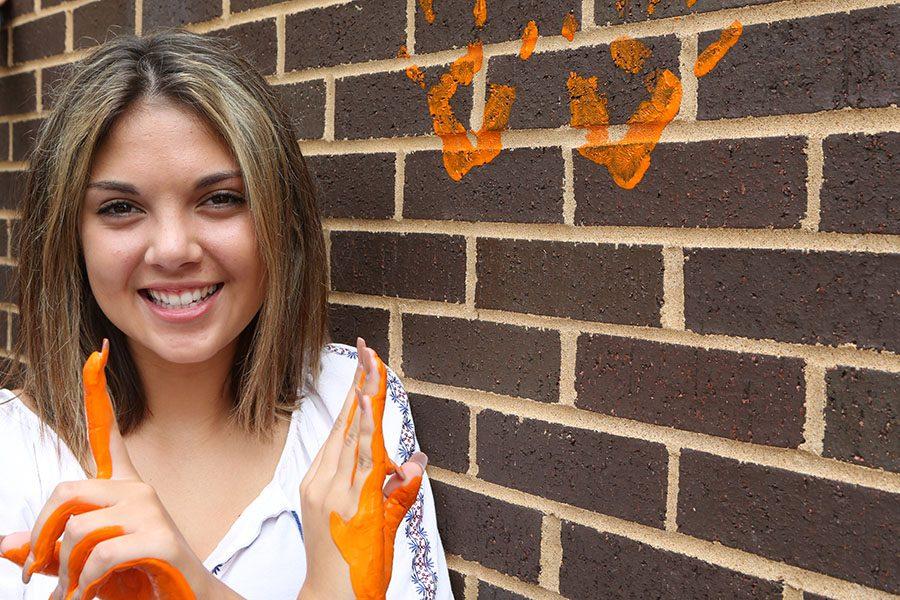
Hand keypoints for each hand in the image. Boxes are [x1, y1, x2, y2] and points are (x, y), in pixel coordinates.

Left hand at [0, 340, 211, 599]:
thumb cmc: (135, 578)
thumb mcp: (83, 562)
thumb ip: (48, 548)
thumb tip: (3, 542)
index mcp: (122, 487)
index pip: (106, 432)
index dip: (98, 392)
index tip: (97, 352)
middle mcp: (138, 489)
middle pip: (65, 492)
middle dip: (40, 538)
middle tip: (35, 574)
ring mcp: (151, 510)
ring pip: (76, 531)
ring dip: (67, 572)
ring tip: (80, 590)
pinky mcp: (160, 538)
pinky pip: (99, 554)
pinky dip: (86, 583)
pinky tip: (95, 591)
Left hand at [298, 338, 426, 599]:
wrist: (330, 597)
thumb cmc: (365, 571)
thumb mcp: (391, 530)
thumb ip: (402, 491)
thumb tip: (416, 458)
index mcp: (358, 496)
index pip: (367, 436)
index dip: (371, 400)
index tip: (373, 368)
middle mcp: (333, 487)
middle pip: (349, 425)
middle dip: (359, 386)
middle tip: (365, 351)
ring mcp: (316, 488)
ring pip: (337, 435)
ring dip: (351, 403)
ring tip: (360, 371)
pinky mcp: (307, 491)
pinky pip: (327, 451)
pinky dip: (342, 429)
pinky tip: (349, 414)